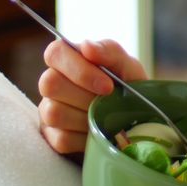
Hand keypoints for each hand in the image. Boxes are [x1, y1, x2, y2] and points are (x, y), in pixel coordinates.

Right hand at [37, 39, 146, 154]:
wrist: (138, 120)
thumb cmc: (129, 87)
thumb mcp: (127, 66)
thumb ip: (109, 51)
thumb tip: (86, 46)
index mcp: (69, 59)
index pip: (55, 53)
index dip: (78, 69)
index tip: (108, 85)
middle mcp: (53, 82)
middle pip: (50, 83)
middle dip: (86, 96)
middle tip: (110, 102)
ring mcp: (48, 110)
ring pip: (53, 113)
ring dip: (87, 117)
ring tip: (105, 116)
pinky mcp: (52, 137)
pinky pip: (61, 139)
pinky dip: (86, 138)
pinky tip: (98, 132)